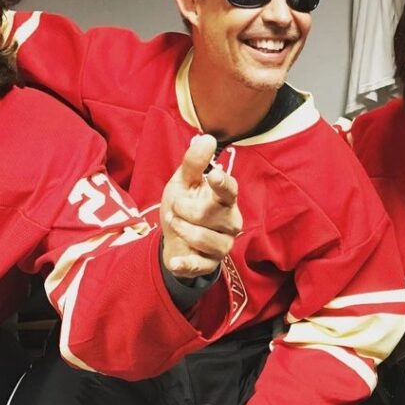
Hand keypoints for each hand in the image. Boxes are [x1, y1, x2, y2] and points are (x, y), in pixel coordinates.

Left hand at [160, 134, 241, 279]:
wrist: (173, 241)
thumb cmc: (183, 207)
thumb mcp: (183, 183)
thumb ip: (193, 164)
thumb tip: (206, 138)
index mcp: (225, 199)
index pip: (229, 190)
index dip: (222, 183)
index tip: (214, 176)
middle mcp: (230, 222)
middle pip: (209, 214)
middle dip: (184, 209)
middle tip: (176, 206)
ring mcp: (222, 244)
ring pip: (204, 238)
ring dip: (181, 228)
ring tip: (175, 223)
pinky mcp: (211, 264)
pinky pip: (199, 265)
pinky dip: (184, 264)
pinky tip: (174, 262)